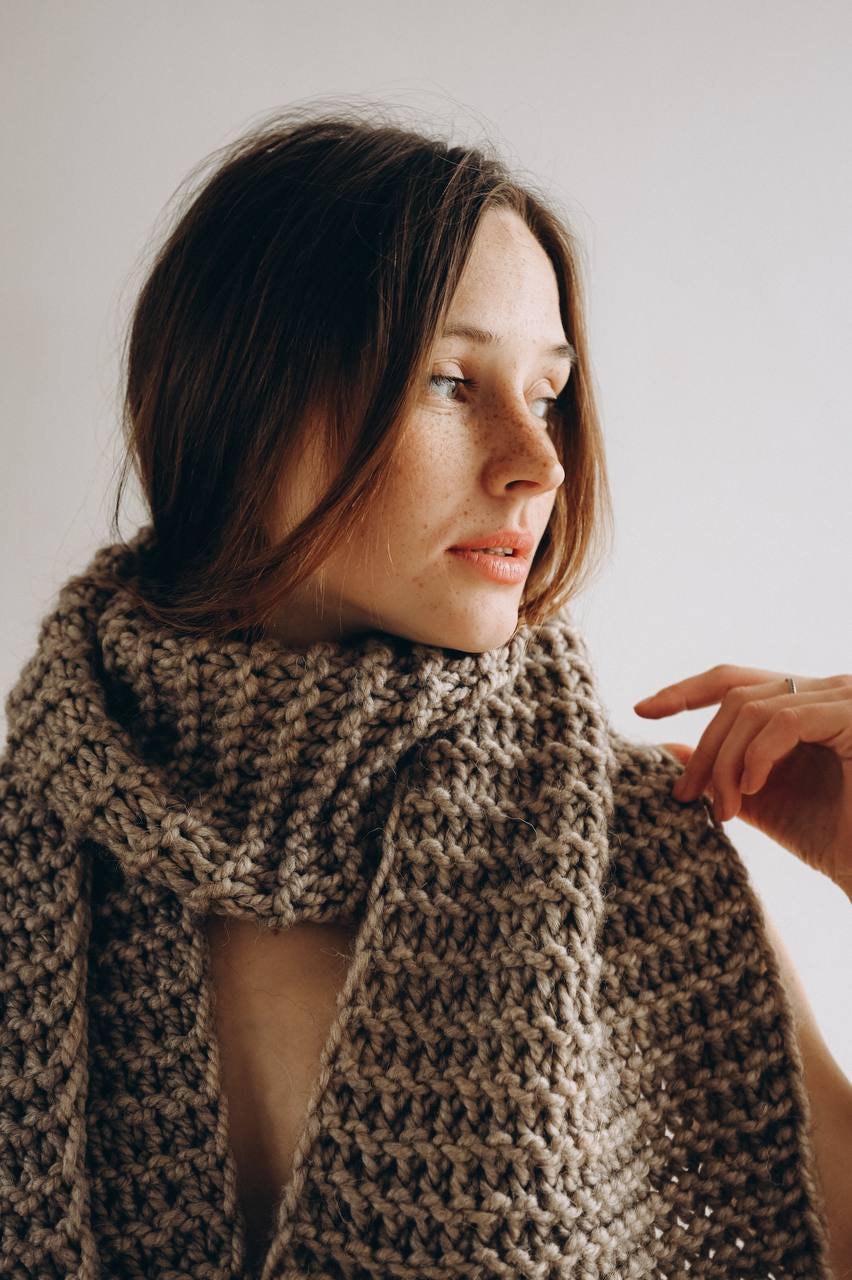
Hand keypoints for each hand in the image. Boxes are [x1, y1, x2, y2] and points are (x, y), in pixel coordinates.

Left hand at [633, 665, 851, 897]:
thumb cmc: (832, 838)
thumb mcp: (759, 799)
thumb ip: (719, 771)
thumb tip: (665, 748)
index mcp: (804, 702)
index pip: (734, 680)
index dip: (686, 690)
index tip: (644, 711)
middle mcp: (827, 689)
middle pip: (737, 695)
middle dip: (704, 748)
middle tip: (686, 796)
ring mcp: (844, 697)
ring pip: (754, 709)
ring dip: (726, 762)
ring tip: (726, 810)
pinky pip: (785, 721)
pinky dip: (758, 755)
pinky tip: (752, 790)